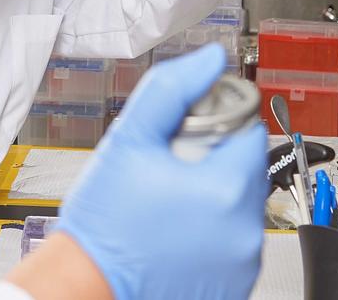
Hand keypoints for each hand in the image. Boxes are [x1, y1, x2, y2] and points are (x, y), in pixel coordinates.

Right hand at [57, 44, 267, 299]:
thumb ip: (172, 89)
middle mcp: (244, 232)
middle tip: (170, 170)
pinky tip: (175, 233)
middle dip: (215, 163)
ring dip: (215, 199)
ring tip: (168, 204)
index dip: (219, 125)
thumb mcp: (129, 139)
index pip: (251, 133)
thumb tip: (209, 60)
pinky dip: (212, 235)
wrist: (86, 284)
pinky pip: (233, 245)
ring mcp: (241, 265)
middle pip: (247, 171)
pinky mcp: (232, 287)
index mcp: (227, 189)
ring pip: (240, 208)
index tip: (189, 135)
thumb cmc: (103, 223)